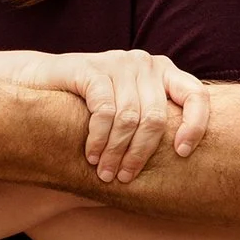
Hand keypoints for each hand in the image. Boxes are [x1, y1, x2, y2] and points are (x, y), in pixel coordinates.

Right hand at [1, 50, 210, 182]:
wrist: (42, 84)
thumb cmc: (92, 107)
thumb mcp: (130, 109)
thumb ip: (153, 122)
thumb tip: (185, 166)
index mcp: (165, 73)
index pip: (197, 96)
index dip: (196, 126)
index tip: (183, 154)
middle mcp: (147, 64)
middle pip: (156, 118)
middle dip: (140, 154)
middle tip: (124, 177)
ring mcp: (120, 62)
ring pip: (129, 118)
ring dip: (116, 152)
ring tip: (105, 173)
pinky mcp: (93, 67)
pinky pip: (104, 111)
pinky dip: (98, 139)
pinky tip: (90, 155)